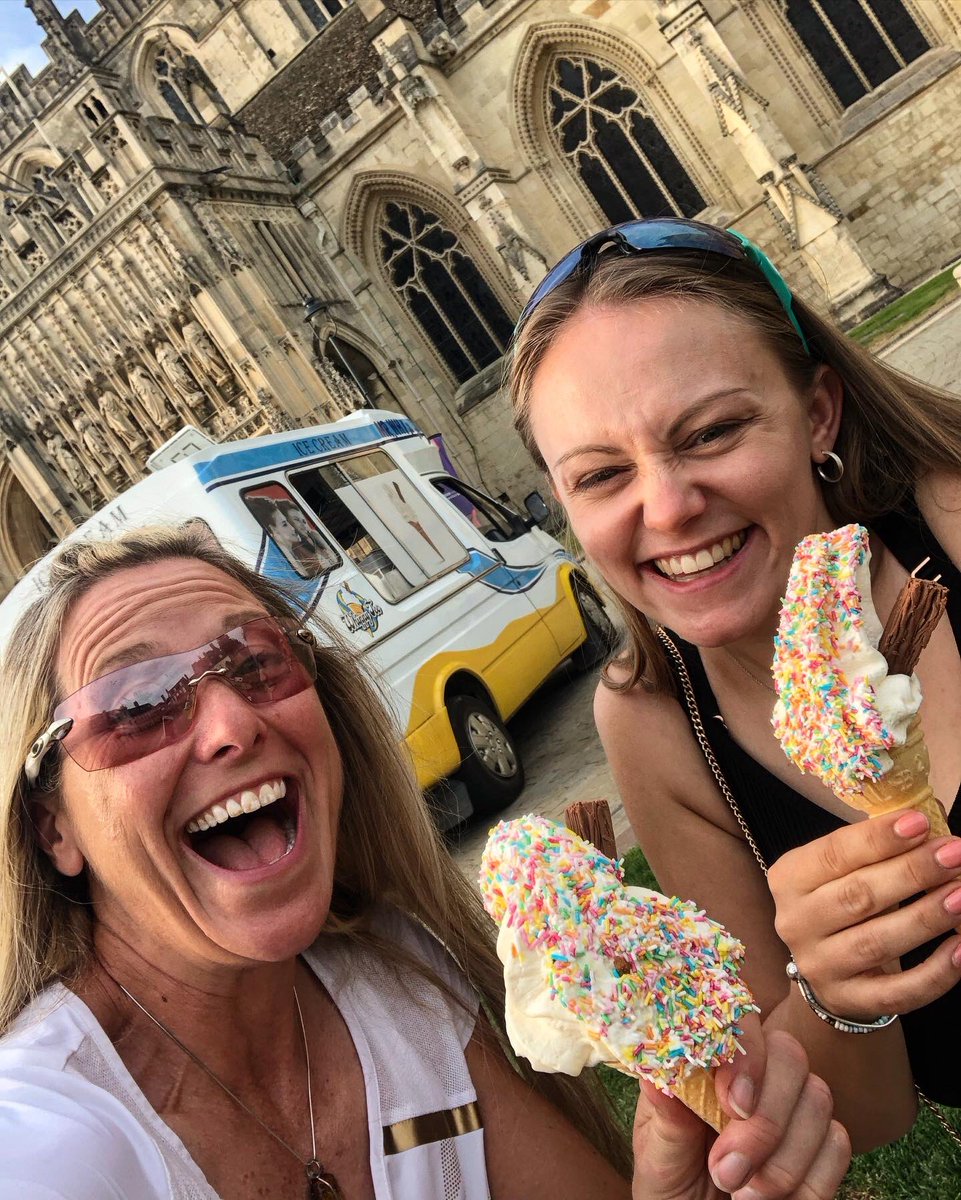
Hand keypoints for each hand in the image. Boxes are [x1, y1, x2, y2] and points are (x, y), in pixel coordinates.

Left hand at [633, 1021, 849, 1198]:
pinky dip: (809, 1182)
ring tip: (742, 1197)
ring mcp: (794, 1107)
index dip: (747, 1055)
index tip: (733, 1105)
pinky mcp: (821, 1146)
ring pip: (818, 1101)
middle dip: (766, 1119)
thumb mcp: (657, 1152)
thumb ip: (665, 1111)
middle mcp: (759, 1074)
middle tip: (729, 1171)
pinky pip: (838, 1145)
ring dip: (784, 1160)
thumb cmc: (671, 1184)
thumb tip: (657, 1059)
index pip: (741, 1020)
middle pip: (790, 1055)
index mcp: (712, 1063)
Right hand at [769, 809, 960, 1018]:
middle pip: (858, 896)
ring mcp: (819, 966)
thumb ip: (873, 850)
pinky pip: (897, 992)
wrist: (828, 968)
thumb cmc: (842, 901)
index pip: (834, 854)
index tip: (921, 823)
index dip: (878, 838)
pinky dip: (934, 972)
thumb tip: (926, 823)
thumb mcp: (841, 871)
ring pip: (878, 942)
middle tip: (955, 853)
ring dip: (926, 917)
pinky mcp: (849, 1001)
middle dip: (912, 872)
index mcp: (790, 879)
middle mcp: (796, 922)